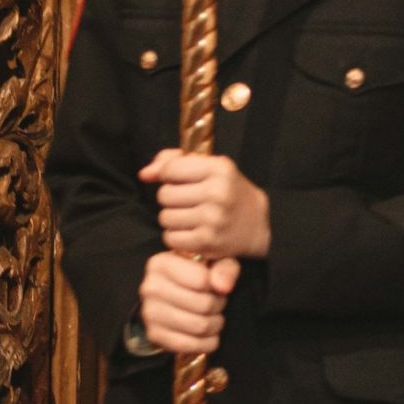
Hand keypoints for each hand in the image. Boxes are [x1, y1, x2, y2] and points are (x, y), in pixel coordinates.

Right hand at [139, 251, 240, 354]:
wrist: (178, 293)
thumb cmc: (199, 274)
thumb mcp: (217, 262)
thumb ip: (225, 268)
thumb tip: (222, 286)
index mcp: (162, 263)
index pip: (202, 280)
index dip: (218, 286)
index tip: (215, 285)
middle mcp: (151, 287)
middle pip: (203, 304)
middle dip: (218, 306)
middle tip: (217, 302)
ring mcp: (149, 312)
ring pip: (199, 326)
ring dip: (214, 324)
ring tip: (213, 316)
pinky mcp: (154, 334)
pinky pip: (189, 345)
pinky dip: (206, 343)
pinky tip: (208, 334)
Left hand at [140, 149, 270, 258]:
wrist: (260, 224)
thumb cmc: (228, 191)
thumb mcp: (209, 166)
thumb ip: (173, 161)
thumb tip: (144, 174)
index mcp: (219, 168)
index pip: (170, 169)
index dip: (168, 175)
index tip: (178, 180)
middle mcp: (217, 192)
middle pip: (164, 195)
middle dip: (171, 198)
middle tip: (187, 201)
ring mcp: (212, 219)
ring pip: (165, 217)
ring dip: (172, 218)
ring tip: (189, 217)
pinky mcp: (208, 242)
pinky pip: (171, 238)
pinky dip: (176, 236)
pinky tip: (191, 231)